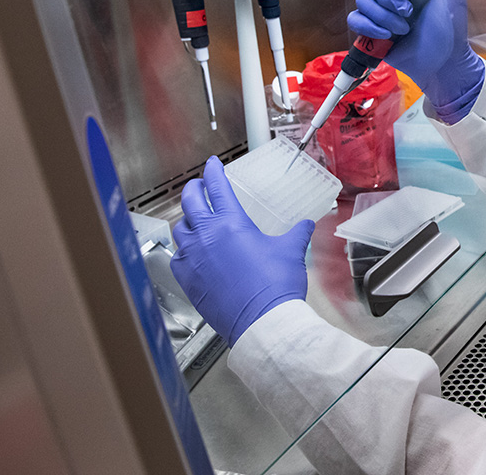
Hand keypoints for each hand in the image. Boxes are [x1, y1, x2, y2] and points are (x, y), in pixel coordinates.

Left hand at [170, 156, 313, 343]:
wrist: (262, 321)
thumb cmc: (275, 285)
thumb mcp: (291, 251)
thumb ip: (298, 233)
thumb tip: (306, 224)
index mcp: (231, 223)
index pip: (217, 187)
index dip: (213, 172)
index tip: (212, 165)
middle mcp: (207, 237)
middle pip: (190, 202)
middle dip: (194, 189)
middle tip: (198, 185)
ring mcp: (193, 259)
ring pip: (180, 229)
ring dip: (187, 219)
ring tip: (195, 219)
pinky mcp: (188, 280)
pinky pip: (178, 257)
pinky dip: (183, 250)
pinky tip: (191, 253)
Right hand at [348, 0, 483, 116]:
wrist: (444, 61)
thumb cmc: (451, 27)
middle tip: (409, 12)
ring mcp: (380, 12)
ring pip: (363, 0)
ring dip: (384, 16)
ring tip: (404, 29)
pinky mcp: (372, 32)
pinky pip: (355, 20)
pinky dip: (368, 27)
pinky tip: (385, 35)